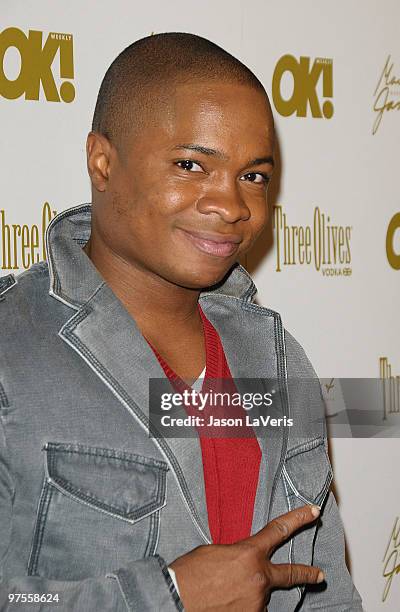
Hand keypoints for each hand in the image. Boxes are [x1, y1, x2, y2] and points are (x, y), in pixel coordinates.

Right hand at [169, 505, 322, 610]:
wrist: (176, 601)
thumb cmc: (189, 575)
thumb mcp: (214, 553)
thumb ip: (236, 554)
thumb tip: (243, 562)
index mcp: (249, 553)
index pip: (279, 530)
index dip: (298, 519)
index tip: (312, 513)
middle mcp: (259, 578)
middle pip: (291, 574)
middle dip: (307, 574)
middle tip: (319, 575)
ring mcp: (258, 603)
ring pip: (261, 596)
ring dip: (250, 594)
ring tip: (225, 594)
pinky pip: (253, 610)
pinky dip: (243, 606)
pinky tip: (227, 604)